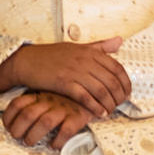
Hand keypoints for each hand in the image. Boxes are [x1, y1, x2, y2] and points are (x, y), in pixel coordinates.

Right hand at [0, 38, 131, 116]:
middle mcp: (85, 60)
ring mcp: (74, 71)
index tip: (126, 93)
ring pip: (101, 90)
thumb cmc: (52, 55)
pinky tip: (99, 113)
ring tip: (110, 111)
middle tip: (119, 105)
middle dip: (119, 96)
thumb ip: (100, 46)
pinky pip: (85, 97)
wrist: (27, 61)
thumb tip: (120, 41)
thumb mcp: (77, 47)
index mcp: (90, 51)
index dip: (125, 83)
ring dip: (109, 104)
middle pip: (112, 81)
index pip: (117, 68)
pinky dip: (95, 106)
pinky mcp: (64, 82)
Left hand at [2, 90, 93, 147]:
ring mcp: (64, 108)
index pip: (18, 103)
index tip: (8, 128)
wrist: (93, 93)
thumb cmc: (64, 99)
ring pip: (44, 122)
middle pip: (28, 114)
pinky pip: (67, 129)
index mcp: (39, 95)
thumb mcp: (45, 96)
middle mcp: (50, 100)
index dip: (9, 117)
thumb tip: (11, 121)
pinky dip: (58, 140)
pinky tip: (54, 146)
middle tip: (18, 138)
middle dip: (18, 129)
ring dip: (34, 135)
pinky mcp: (78, 117)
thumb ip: (31, 103)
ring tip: (29, 142)